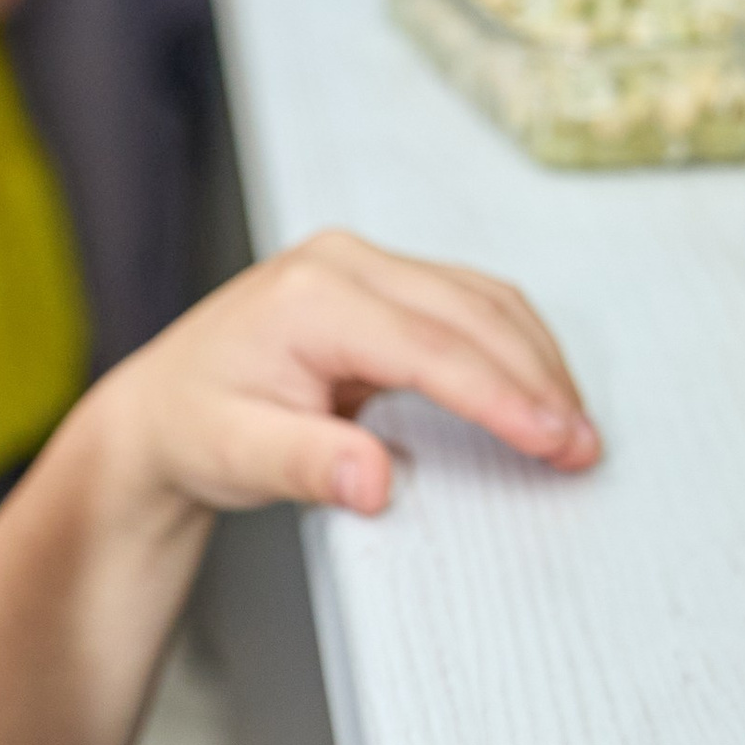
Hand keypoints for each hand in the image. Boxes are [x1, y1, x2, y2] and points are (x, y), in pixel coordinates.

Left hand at [111, 228, 599, 518]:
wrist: (162, 409)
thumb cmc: (194, 428)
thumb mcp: (237, 456)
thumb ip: (309, 465)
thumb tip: (375, 481)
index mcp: (310, 296)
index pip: (432, 347)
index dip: (502, 396)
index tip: (554, 440)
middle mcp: (342, 263)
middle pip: (471, 314)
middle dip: (537, 382)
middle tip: (583, 447)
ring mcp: (364, 265)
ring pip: (482, 301)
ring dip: (537, 362)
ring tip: (574, 428)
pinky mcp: (382, 284)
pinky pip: (467, 305)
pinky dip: (513, 348)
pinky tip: (538, 392)